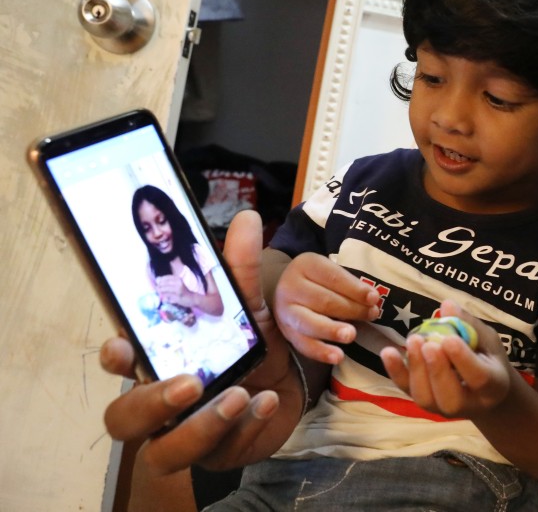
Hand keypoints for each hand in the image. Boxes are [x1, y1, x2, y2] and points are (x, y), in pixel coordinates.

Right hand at [100, 210, 301, 474]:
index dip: (115, 357)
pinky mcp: (215, 455)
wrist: (285, 391)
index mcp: (156, 360)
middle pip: (124, 416)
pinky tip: (265, 402)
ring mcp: (182, 433)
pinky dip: (244, 427)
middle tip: (191, 382)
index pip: (118, 362)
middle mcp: (159, 401)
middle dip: (152, 402)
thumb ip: (240, 270)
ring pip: (165, 449)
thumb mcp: (247, 309)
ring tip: (237, 395)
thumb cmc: (246, 349)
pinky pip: (219, 452)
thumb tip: (247, 218)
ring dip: (200, 425)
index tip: (124, 346)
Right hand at [272, 252, 381, 364]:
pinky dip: (321, 352)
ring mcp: (286, 311)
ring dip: (332, 330)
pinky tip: (337, 356)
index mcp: (306, 265)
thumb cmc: (318, 280)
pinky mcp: (287, 333)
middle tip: (372, 315)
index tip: (374, 298)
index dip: (354, 289)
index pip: (333, 277)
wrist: (287, 290)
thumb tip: (372, 300)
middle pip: (323, 300)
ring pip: (310, 323)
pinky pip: (303, 344)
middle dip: (351, 309)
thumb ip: (349, 284)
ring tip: (351, 335)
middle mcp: (291, 286)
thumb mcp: (330, 272)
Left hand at [380, 300, 511, 418]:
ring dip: (416, 369)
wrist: (485, 393)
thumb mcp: (488, 340)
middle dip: (437, 370)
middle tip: (428, 344)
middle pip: (450, 397)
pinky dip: (396, 372)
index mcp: (493, 386)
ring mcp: (443, 408)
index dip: (463, 360)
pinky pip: (407, 391)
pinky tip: (388, 352)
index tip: (449, 339)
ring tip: (414, 340)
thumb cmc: (489, 360)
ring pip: (426, 398)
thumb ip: (469, 325)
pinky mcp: (424, 403)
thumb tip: (447, 305)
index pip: (479, 377)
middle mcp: (468, 404)